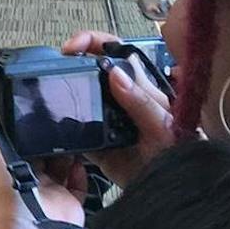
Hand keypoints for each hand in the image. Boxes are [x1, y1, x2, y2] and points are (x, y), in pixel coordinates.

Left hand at [0, 79, 82, 228]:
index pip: (9, 129)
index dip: (18, 111)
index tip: (31, 88)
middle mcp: (23, 171)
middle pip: (39, 141)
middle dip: (49, 125)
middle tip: (63, 101)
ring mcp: (47, 186)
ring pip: (62, 157)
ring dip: (69, 142)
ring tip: (78, 120)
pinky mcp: (68, 199)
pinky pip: (79, 179)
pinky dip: (82, 168)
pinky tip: (84, 152)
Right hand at [60, 31, 178, 186]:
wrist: (169, 187)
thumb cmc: (178, 152)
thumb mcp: (162, 124)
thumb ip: (140, 101)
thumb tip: (115, 73)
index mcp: (138, 86)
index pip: (114, 52)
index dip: (92, 42)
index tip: (74, 46)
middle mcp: (119, 99)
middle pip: (89, 70)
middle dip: (69, 64)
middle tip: (54, 66)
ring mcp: (105, 120)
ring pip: (78, 98)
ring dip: (63, 94)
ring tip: (50, 95)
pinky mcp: (94, 143)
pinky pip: (72, 131)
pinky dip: (61, 129)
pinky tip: (54, 127)